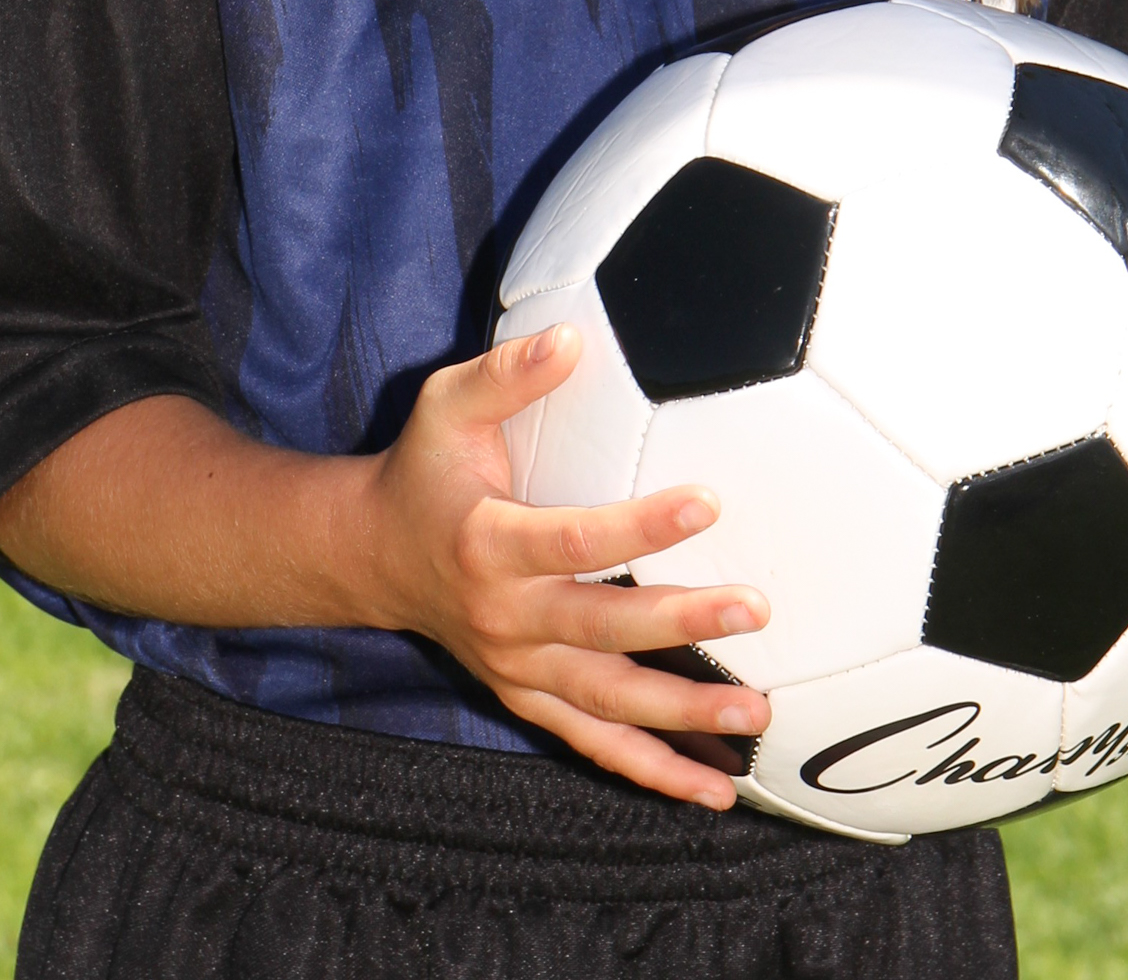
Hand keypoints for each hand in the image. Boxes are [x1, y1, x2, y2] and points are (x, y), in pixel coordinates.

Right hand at [360, 326, 769, 805]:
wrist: (371, 555)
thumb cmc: (422, 468)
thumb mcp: (444, 404)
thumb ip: (506, 371)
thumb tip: (570, 337)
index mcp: (488, 541)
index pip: (574, 539)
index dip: (641, 526)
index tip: (708, 501)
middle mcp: (503, 616)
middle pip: (601, 628)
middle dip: (680, 621)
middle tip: (754, 607)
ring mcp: (516, 667)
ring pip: (606, 702)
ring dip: (682, 713)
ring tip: (756, 710)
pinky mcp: (527, 696)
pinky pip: (593, 742)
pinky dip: (652, 771)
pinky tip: (714, 790)